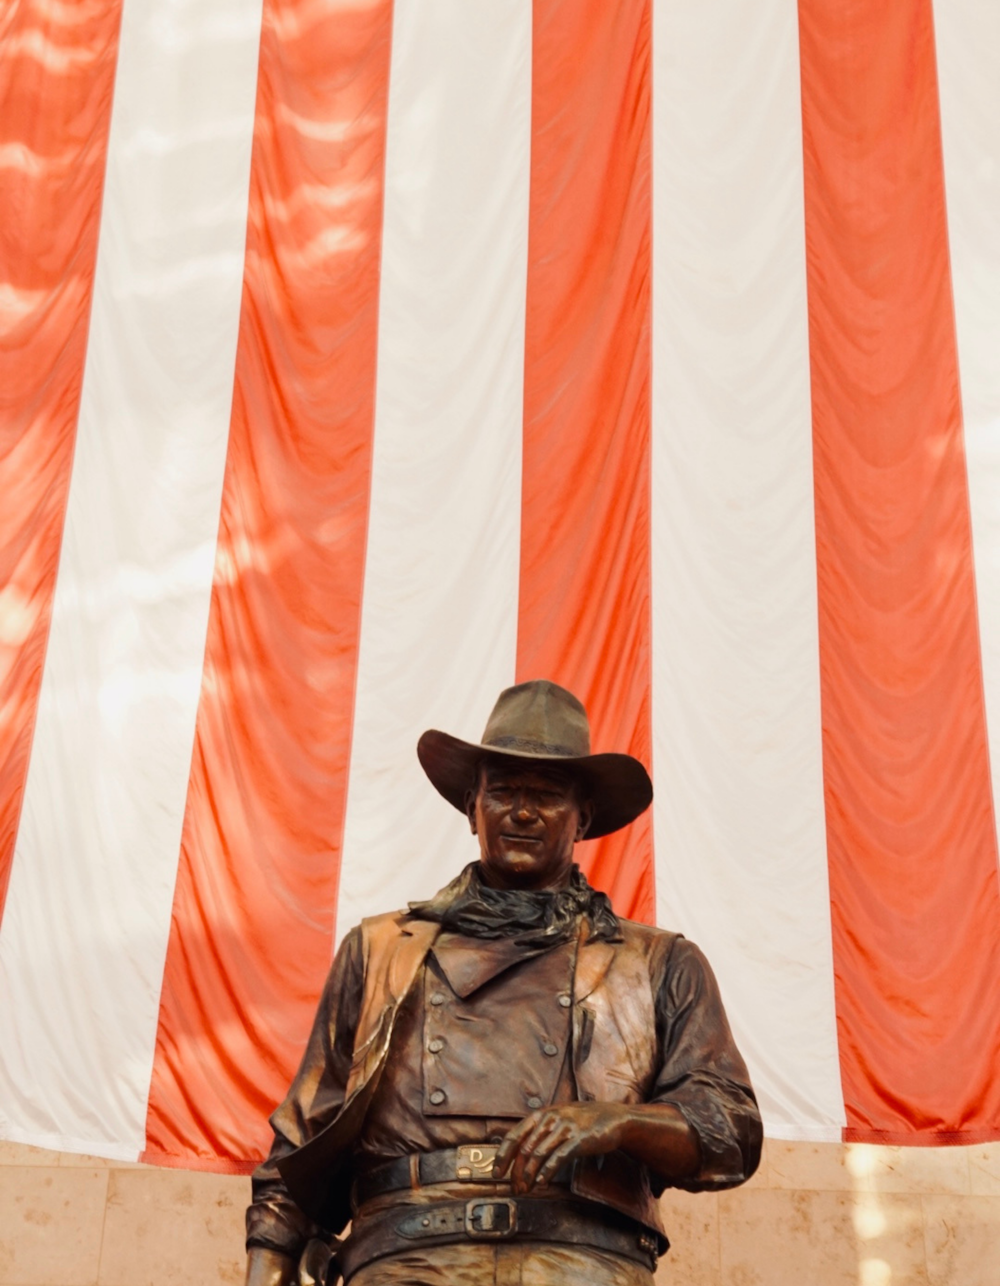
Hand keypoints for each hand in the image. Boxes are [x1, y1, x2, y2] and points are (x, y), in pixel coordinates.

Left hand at [494, 1103, 629, 1193]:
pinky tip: (541, 1183)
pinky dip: (547, 1171)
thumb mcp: (557, 1121)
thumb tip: (518, 1155)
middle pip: (524, 1149)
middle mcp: (550, 1119)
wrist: (613, 1118)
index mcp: (541, 1115)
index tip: (496, 1174)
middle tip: (514, 1189)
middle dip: (516, 1172)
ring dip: (528, 1175)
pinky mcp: (579, 1139)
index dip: (502, 1156)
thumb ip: (539, 1133)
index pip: (514, 1136)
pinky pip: (558, 1157)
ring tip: (525, 1189)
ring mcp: (565, 1128)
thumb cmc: (582, 1122)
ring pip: (538, 1154)